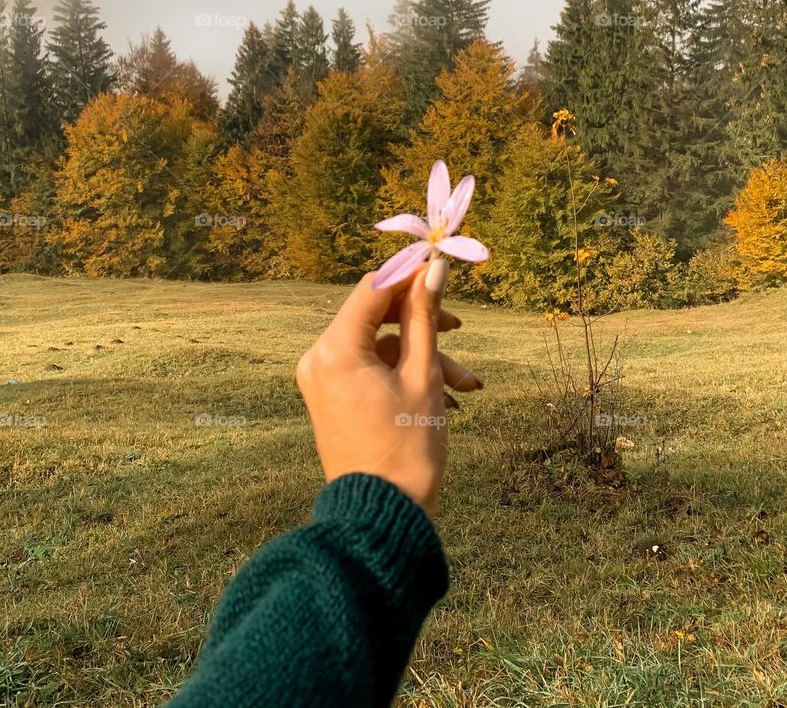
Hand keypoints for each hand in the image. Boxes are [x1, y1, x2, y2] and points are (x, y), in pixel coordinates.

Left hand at [295, 259, 482, 516]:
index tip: (443, 271)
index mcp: (334, 348)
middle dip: (423, 324)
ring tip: (468, 385)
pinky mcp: (332, 399)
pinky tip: (446, 400)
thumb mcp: (422, 375)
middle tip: (460, 331)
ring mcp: (323, 380)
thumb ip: (425, 317)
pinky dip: (404, 376)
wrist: (381, 519)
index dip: (410, 276)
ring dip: (422, 357)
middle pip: (376, 317)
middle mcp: (318, 359)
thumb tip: (434, 268)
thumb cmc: (406, 449)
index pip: (373, 289)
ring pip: (380, 347)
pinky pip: (371, 371)